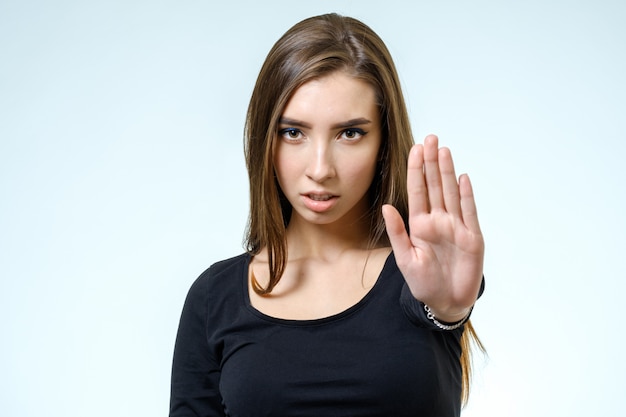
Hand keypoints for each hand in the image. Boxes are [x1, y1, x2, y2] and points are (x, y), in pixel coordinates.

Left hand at [382, 135, 483, 321]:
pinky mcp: (472, 237)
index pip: (417, 191)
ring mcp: (456, 227)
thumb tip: (386, 207)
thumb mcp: (405, 258)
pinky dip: (466, 195)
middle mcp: (438, 221)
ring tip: (443, 150)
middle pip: (435, 186)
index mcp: (420, 225)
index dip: (416, 170)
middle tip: (430, 138)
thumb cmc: (424, 282)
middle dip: (432, 163)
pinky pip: (469, 212)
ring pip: (451, 193)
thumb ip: (397, 232)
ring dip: (447, 172)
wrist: (445, 302)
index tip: (414, 149)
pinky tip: (462, 177)